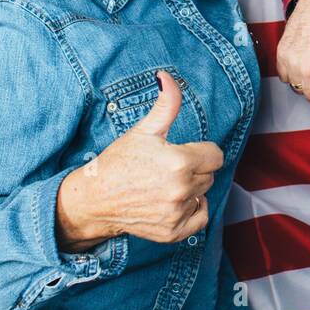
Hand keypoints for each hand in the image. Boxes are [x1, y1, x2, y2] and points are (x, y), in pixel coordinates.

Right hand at [57, 70, 222, 246]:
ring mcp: (177, 213)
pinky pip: (200, 218)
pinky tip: (172, 202)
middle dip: (194, 169)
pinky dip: (191, 211)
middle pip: (210, 175)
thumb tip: (167, 76)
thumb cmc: (118, 162)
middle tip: (167, 168)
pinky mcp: (173, 232)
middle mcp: (182, 190)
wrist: (94, 200)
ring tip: (165, 184)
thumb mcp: (144, 130)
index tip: (182, 152)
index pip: (215, 155)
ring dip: (191, 189)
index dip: (200, 151)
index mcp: (179, 162)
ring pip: (203, 194)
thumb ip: (166, 104)